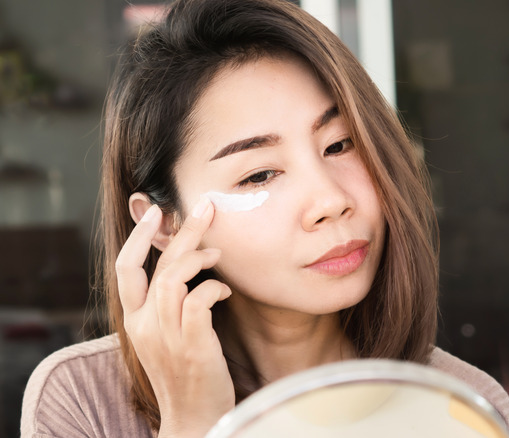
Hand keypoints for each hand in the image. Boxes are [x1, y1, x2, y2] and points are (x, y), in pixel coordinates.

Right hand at [115, 198, 234, 436]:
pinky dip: (214, 287)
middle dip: (182, 231)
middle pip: (156, 265)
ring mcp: (166, 335)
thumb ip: (169, 305)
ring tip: (218, 254)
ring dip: (199, 257)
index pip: (124, 269)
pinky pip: (199, 299)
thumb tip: (188, 266)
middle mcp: (144, 325)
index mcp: (134, 321)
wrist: (194, 418)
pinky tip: (226, 292)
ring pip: (173, 277)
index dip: (137, 237)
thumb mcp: (167, 336)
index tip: (156, 212)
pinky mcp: (192, 344)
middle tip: (206, 208)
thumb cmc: (186, 374)